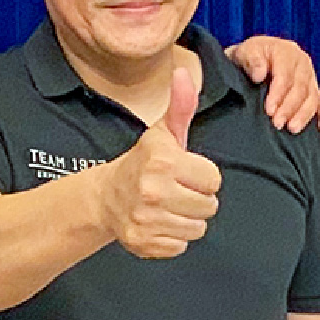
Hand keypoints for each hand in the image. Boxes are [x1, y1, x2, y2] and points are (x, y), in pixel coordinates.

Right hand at [107, 54, 223, 260]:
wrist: (106, 197)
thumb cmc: (144, 162)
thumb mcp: (162, 133)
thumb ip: (180, 106)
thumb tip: (185, 72)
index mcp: (164, 161)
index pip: (214, 180)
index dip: (202, 176)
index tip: (184, 172)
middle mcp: (154, 191)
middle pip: (209, 206)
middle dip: (198, 199)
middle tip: (177, 191)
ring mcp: (147, 220)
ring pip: (197, 229)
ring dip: (187, 219)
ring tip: (169, 207)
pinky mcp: (143, 243)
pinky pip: (180, 246)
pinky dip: (173, 237)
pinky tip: (159, 223)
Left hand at [229, 31, 319, 135]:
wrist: (254, 58)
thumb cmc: (251, 56)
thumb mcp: (245, 52)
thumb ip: (251, 60)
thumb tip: (259, 74)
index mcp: (286, 52)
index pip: (286, 75)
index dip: (278, 94)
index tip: (269, 109)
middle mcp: (302, 63)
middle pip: (301, 88)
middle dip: (289, 108)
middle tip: (278, 122)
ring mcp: (310, 77)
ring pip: (313, 97)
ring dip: (303, 115)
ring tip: (292, 128)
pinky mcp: (314, 90)